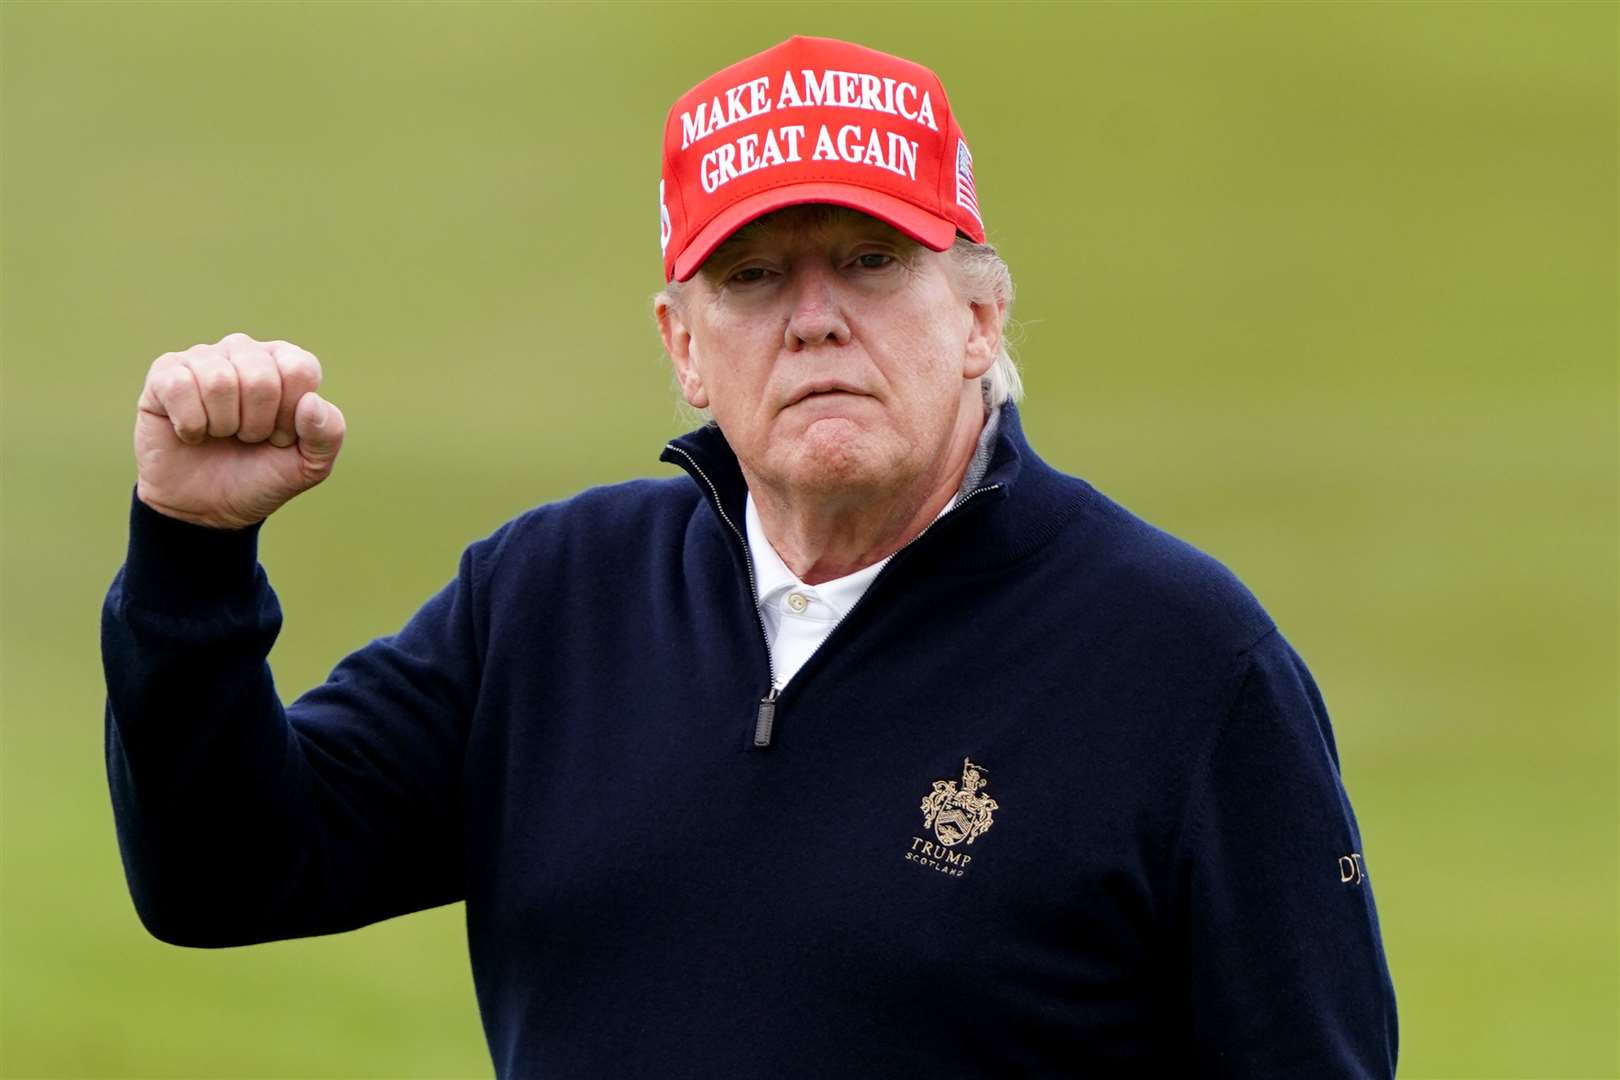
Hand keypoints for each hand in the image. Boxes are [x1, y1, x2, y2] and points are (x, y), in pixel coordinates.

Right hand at [134, 332, 346, 528]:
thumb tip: (311, 401)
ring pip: (219, 381)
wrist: (207, 508)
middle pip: (261, 378)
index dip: (290, 416)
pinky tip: (191, 433)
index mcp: (285, 363)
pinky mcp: (165, 374)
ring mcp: (203, 359)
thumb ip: (328, 434)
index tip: (280, 436)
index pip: (299, 370)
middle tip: (247, 438)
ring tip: (220, 434)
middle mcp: (245, 351)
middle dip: (256, 425)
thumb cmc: (260, 476)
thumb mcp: (308, 465)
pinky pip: (179, 386)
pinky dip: (190, 424)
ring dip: (222, 425)